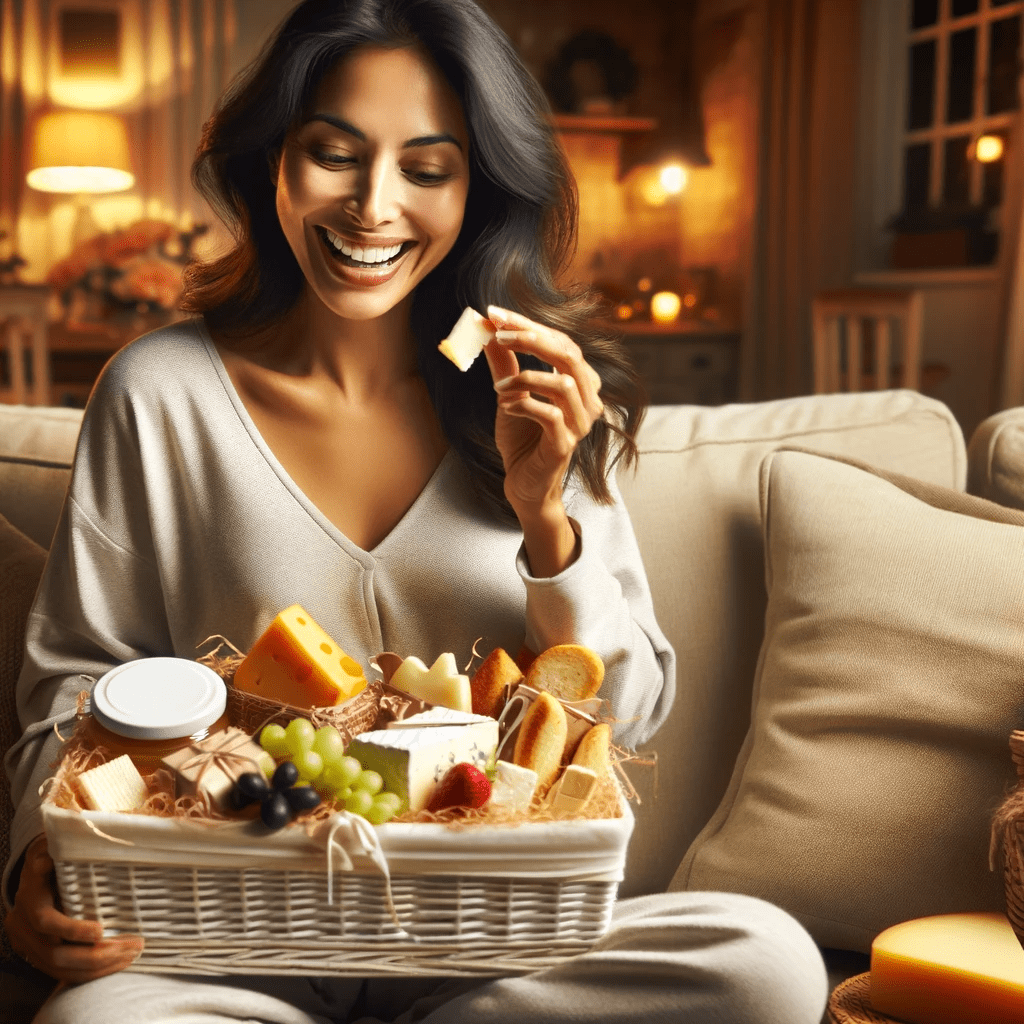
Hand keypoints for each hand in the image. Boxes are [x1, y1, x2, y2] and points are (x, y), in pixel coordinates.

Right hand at [4, 835, 143, 981]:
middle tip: (131, 945)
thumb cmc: (51, 856)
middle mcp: (25, 928)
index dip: (72, 929)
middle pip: (57, 954)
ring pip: (63, 969)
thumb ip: (58, 841)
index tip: (100, 930)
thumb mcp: (51, 844)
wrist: (35, 876)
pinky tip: (119, 963)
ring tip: (132, 954)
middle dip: (96, 955)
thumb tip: (59, 841)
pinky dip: (93, 973)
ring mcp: (31, 946)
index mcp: (30, 899)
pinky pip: (66, 974)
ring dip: (100, 967)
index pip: (47, 922)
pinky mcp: (42, 957)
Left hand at [483, 305, 603, 513]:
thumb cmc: (521, 438)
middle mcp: (587, 399)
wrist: (523, 482)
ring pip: (563, 383)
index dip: (527, 324)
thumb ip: (503, 362)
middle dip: (530, 338)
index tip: (493, 314)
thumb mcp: (508, 393)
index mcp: (579, 381)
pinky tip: (506, 405)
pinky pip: (551, 416)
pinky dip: (524, 405)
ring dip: (525, 376)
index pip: (559, 341)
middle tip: (496, 334)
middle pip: (568, 354)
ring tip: (498, 384)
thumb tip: (486, 326)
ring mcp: (579, 424)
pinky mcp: (565, 445)